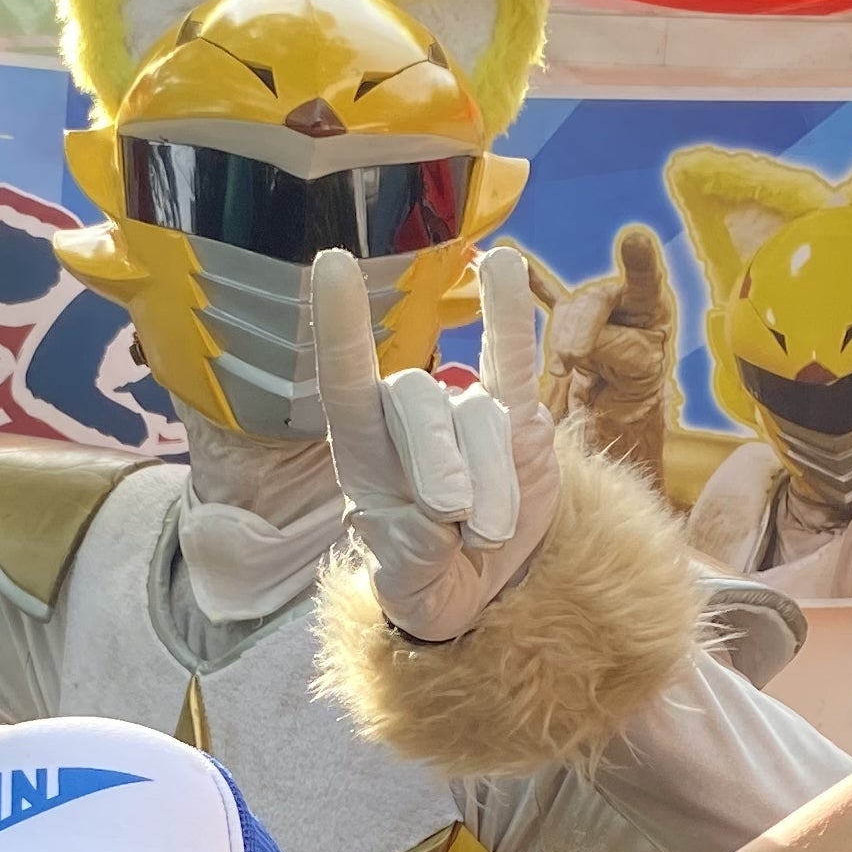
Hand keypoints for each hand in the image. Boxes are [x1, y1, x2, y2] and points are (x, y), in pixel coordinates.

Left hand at [313, 245, 562, 644]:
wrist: (477, 586)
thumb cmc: (425, 580)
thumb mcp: (410, 589)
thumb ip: (416, 557)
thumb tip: (438, 522)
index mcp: (361, 456)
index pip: (344, 382)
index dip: (341, 328)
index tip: (333, 266)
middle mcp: (407, 421)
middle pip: (420, 404)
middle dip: (441, 464)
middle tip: (453, 519)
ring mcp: (464, 413)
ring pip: (481, 419)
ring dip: (492, 487)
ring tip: (484, 537)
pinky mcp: (519, 417)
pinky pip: (514, 358)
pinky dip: (509, 315)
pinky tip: (502, 262)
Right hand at [537, 224, 678, 488]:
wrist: (618, 407)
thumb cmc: (636, 388)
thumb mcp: (638, 370)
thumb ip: (613, 348)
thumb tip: (575, 344)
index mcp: (649, 307)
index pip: (644, 281)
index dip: (639, 262)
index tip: (634, 240)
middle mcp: (622, 298)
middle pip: (590, 300)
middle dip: (577, 333)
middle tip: (570, 362)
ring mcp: (594, 306)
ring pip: (566, 311)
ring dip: (561, 341)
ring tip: (563, 370)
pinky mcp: (569, 319)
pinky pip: (548, 297)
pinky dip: (534, 283)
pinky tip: (521, 265)